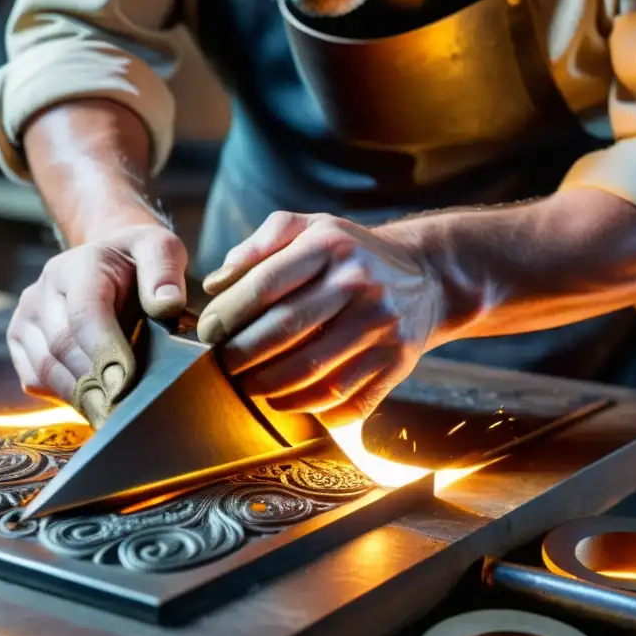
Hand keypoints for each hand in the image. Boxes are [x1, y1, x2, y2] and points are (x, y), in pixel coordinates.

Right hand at [7, 223, 187, 424]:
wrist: (108, 259)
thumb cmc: (139, 261)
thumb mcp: (161, 249)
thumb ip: (164, 270)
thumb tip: (166, 303)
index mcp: (80, 266)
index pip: (85, 314)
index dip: (105, 352)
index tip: (126, 384)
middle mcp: (44, 290)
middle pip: (63, 347)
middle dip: (95, 384)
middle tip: (124, 413)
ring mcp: (27, 316)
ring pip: (46, 368)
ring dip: (80, 396)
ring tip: (112, 416)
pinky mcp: (20, 340)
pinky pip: (35, 379)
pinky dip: (63, 396)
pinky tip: (93, 403)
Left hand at [197, 212, 441, 427]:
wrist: (427, 277)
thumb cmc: (351, 253)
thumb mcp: (311, 227)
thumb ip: (261, 244)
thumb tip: (216, 283)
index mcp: (330, 245)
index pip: (264, 285)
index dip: (227, 315)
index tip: (207, 333)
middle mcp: (359, 284)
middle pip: (283, 331)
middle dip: (240, 355)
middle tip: (222, 365)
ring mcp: (381, 327)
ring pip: (310, 371)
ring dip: (268, 387)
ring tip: (248, 386)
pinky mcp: (397, 363)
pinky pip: (344, 399)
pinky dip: (307, 408)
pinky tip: (285, 402)